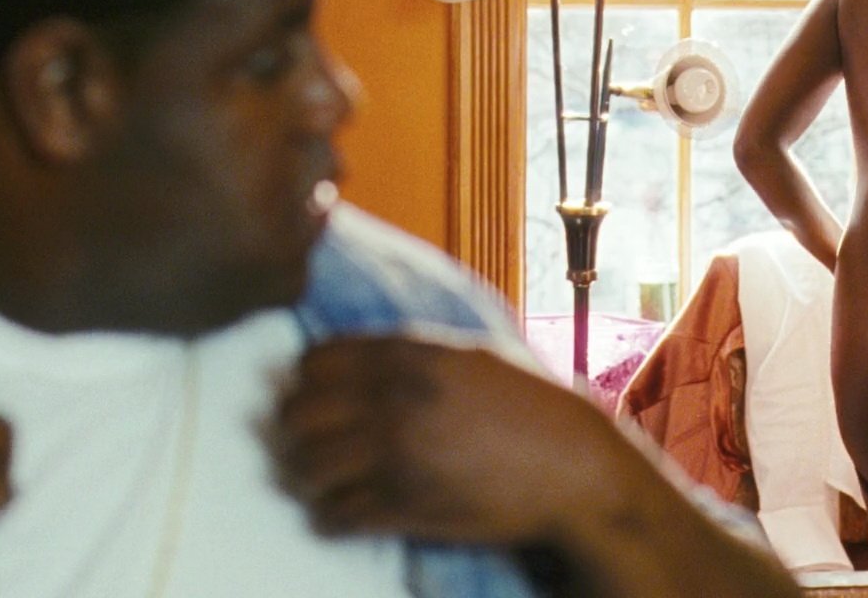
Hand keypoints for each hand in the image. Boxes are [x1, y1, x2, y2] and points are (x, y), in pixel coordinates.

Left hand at [267, 336, 639, 546]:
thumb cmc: (526, 407)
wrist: (571, 467)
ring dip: (307, 477)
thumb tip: (356, 355)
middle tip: (313, 445)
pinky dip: (330, 516)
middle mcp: (393, 400)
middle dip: (296, 432)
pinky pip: (333, 514)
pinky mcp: (404, 506)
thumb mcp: (469, 355)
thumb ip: (410, 351)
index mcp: (407, 356)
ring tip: (324, 481)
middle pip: (295, 414)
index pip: (312, 362)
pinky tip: (346, 511)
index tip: (321, 400)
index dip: (307, 382)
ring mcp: (396, 455)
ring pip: (304, 467)